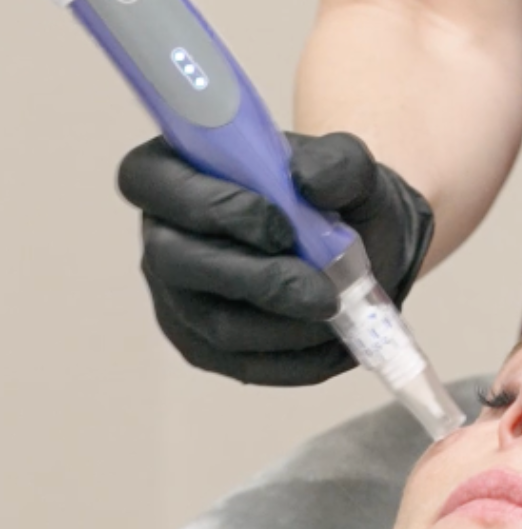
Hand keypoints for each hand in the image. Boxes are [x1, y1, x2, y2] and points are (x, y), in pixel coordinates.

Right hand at [116, 131, 434, 385]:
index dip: (209, 206)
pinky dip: (300, 359)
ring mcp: (178, 295)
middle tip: (325, 292)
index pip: (148, 180)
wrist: (367, 245)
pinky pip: (243, 364)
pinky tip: (337, 342)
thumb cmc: (342, 199)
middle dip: (259, 281)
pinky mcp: (205, 345)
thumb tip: (308, 183)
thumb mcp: (353, 169)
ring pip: (216, 323)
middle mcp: (163, 234)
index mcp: (177, 170)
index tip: (282, 225)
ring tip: (341, 311)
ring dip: (289, 325)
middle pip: (176, 263)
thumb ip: (337, 164)